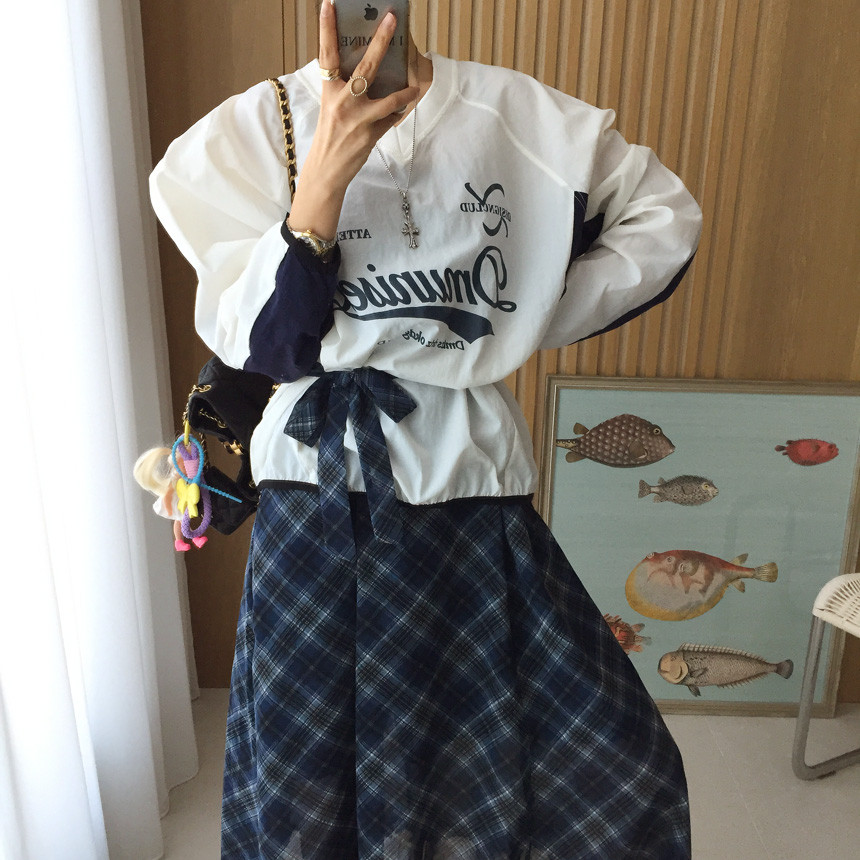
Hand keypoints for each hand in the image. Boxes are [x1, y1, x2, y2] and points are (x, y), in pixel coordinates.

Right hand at [288, 1, 418, 238]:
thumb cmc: (329, 137)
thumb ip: (344, 89)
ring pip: (389, 98)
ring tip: (414, 84)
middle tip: (392, 19)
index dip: (327, 28)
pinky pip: (391, 119)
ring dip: (405, 90)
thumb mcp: (330, 108)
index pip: (327, 54)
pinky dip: (398, 113)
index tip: (330, 5)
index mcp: (329, 91)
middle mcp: (343, 101)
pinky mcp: (371, 135)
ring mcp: (359, 119)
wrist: (326, 172)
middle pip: (367, 66)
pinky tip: (402, 108)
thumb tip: (367, 72)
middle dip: (381, 41)